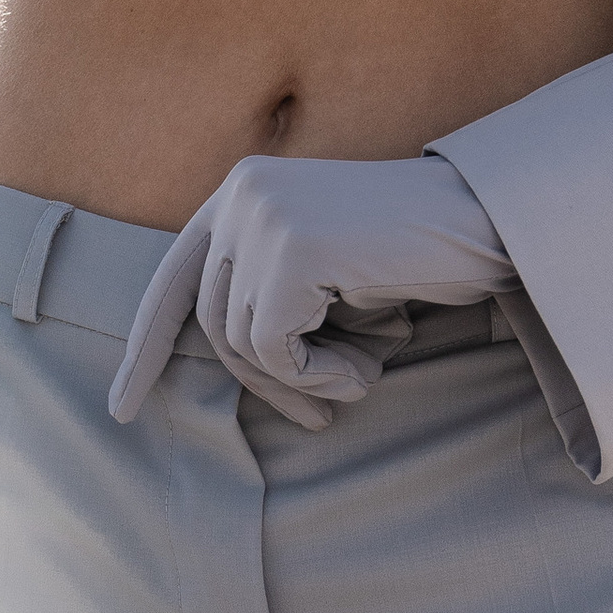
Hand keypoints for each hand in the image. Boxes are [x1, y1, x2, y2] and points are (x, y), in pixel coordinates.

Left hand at [110, 151, 515, 429]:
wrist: (490, 224)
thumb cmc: (418, 259)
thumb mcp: (327, 275)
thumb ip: (269, 299)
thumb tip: (225, 365)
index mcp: (243, 191)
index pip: (173, 279)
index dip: (146, 348)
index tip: (122, 410)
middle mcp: (241, 192)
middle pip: (214, 324)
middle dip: (264, 384)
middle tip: (320, 421)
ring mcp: (263, 216)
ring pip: (242, 343)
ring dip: (302, 381)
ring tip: (361, 373)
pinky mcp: (291, 249)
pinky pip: (274, 349)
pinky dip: (319, 375)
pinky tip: (367, 361)